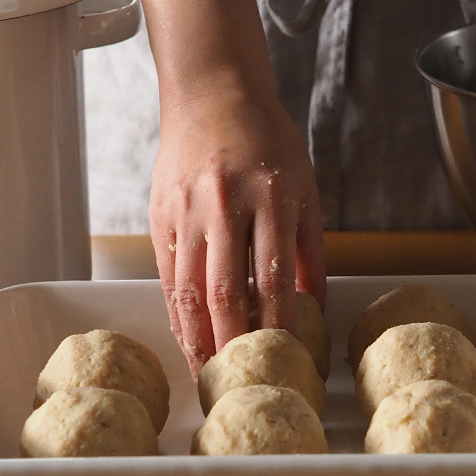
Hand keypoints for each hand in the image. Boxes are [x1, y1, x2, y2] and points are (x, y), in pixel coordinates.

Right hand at [150, 89, 325, 374]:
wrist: (212, 92)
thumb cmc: (266, 138)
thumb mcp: (304, 186)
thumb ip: (309, 251)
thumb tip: (315, 309)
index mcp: (271, 195)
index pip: (273, 275)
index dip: (276, 323)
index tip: (281, 358)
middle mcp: (225, 203)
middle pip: (225, 290)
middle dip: (231, 343)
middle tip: (235, 383)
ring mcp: (187, 210)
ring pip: (188, 289)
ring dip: (197, 337)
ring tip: (206, 373)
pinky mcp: (160, 215)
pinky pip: (168, 275)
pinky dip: (177, 312)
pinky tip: (186, 337)